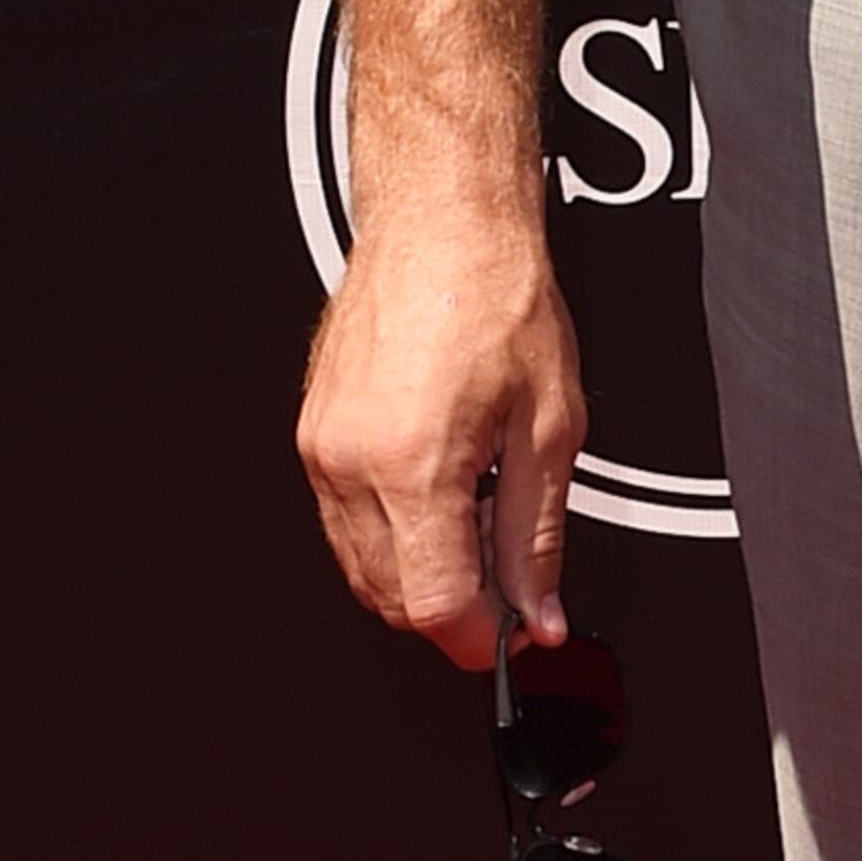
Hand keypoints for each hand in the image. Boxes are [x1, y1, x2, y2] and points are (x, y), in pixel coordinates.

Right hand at [293, 0, 576, 666]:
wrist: (442, 220)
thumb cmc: (498, 297)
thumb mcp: (549, 425)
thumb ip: (538, 535)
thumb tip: (540, 612)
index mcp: (412, 468)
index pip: (434, 604)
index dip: (478, 639)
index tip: (512, 640)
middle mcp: (350, 465)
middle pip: (390, 597)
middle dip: (450, 610)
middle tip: (509, 588)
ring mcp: (321, 449)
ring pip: (361, 565)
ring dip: (417, 574)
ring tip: (479, 524)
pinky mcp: (312, 431)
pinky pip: (344, 520)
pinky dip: (390, 534)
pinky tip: (439, 496)